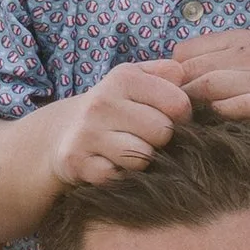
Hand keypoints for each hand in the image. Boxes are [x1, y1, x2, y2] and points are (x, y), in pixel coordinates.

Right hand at [44, 62, 193, 188]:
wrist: (64, 131)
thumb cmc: (115, 106)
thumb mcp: (137, 79)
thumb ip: (167, 73)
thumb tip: (185, 76)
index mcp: (124, 78)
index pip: (178, 104)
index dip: (182, 116)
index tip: (169, 118)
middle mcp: (103, 102)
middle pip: (162, 131)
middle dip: (161, 139)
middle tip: (146, 137)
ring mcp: (87, 133)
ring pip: (142, 157)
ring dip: (141, 160)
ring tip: (129, 150)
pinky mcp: (77, 162)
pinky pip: (118, 177)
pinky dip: (120, 176)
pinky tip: (112, 164)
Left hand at [163, 31, 249, 141]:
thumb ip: (219, 63)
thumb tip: (176, 80)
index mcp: (238, 39)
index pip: (183, 53)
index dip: (170, 77)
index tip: (167, 99)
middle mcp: (247, 53)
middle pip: (191, 70)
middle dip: (174, 95)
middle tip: (165, 119)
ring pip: (209, 85)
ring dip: (191, 107)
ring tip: (182, 126)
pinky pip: (237, 105)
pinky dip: (219, 114)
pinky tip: (213, 126)